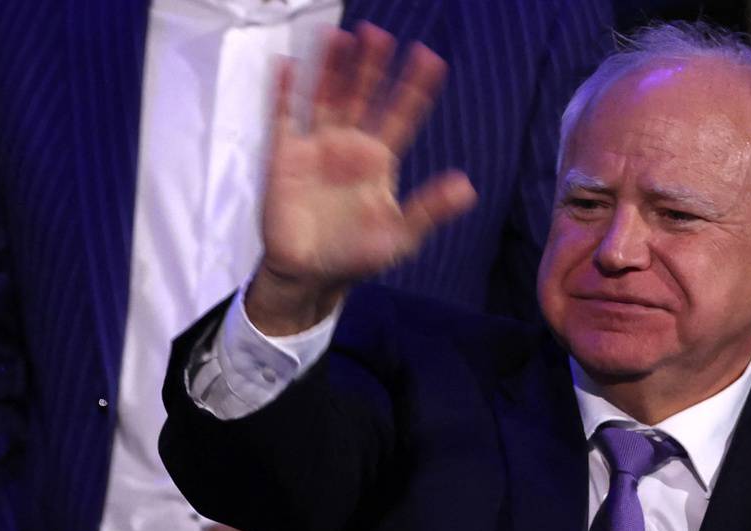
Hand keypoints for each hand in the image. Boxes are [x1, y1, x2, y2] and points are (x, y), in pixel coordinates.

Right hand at [246, 22, 476, 335]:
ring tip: (339, 36)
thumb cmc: (355, 258)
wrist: (309, 276)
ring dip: (332, 67)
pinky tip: (286, 63)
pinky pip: (284, 117)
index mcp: (379, 160)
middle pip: (363, 95)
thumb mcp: (400, 237)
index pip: (401, 114)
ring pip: (326, 96)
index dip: (415, 87)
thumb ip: (429, 209)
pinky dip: (283, 90)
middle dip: (371, 66)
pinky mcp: (285, 157)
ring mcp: (316, 147)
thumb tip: (467, 187)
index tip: (430, 58)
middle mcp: (349, 145)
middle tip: (379, 34)